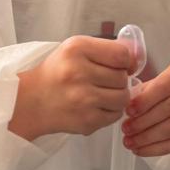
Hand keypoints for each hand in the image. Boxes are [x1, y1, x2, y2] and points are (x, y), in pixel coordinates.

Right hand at [8, 36, 132, 140]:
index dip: (126, 61)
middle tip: (103, 80)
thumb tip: (138, 56)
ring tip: (102, 93)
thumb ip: (107, 49)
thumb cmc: (57, 72)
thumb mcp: (76, 48)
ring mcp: (83, 99)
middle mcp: (79, 73)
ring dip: (117, 96)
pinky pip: (115, 115)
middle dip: (118, 79)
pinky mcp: (87, 120)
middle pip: (123, 77)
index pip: (122, 54)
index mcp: (77, 49)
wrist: (31, 101)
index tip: (121, 65)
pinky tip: (96, 105)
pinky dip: (110, 111)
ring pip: (123, 97)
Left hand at [121, 59, 169, 156]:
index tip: (128, 110)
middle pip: (168, 107)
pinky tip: (141, 149)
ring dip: (147, 137)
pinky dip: (156, 148)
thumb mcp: (164, 79)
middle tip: (126, 128)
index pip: (164, 85)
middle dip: (143, 121)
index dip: (145, 100)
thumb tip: (127, 105)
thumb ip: (147, 89)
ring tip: (130, 141)